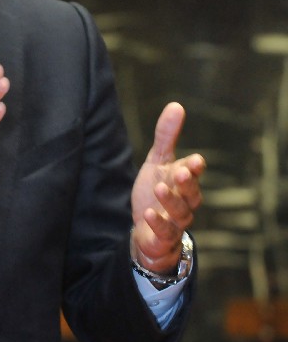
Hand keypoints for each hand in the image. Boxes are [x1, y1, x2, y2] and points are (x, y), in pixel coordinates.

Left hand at [131, 102, 204, 274]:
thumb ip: (166, 136)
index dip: (194, 167)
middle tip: (182, 171)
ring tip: (159, 188)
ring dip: (171, 200)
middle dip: (188, 183)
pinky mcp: (164, 237)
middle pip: (192, 193)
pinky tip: (148, 213)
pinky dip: (158, 223)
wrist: (146, 228)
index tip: (195, 160)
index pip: (193, 172)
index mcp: (184, 181)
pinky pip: (164, 232)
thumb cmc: (156, 190)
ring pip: (180, 213)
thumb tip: (176, 105)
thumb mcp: (158, 161)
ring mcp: (176, 221)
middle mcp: (185, 201)